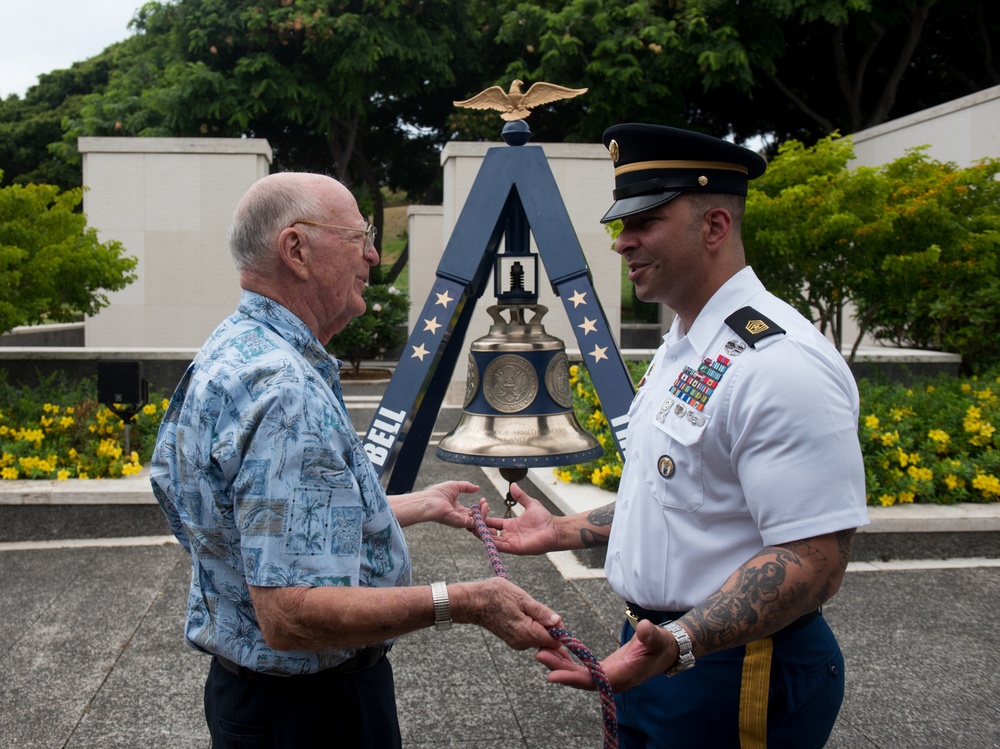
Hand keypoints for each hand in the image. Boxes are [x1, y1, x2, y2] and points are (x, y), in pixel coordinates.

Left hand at [392, 481, 479, 527]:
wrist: (430, 500)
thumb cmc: (438, 493)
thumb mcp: (455, 486)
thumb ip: (467, 486)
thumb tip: (477, 487)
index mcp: (458, 509)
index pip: (472, 512)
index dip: (480, 507)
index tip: (483, 499)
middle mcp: (460, 517)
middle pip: (476, 518)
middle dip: (484, 512)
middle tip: (486, 504)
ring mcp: (461, 521)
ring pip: (478, 521)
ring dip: (484, 513)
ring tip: (486, 504)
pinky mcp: (461, 523)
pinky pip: (476, 522)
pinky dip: (482, 515)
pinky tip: (483, 506)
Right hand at [454, 577, 562, 650]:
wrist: (472, 602)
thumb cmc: (495, 596)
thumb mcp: (521, 598)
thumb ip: (541, 612)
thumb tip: (558, 622)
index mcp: (527, 634)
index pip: (555, 641)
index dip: (559, 629)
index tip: (552, 615)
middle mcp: (523, 643)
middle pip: (548, 640)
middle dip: (549, 626)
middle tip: (537, 608)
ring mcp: (517, 643)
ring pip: (539, 637)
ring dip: (539, 624)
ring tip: (526, 608)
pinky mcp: (513, 640)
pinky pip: (530, 635)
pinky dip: (531, 625)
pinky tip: (521, 613)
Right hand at [476, 483, 558, 554]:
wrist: (554, 529)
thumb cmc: (545, 518)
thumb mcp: (530, 503)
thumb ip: (520, 496)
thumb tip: (513, 484)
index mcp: (510, 525)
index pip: (492, 523)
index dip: (483, 518)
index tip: (477, 510)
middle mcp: (508, 534)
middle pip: (488, 532)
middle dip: (478, 527)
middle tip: (470, 519)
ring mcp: (510, 542)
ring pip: (491, 540)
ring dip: (482, 534)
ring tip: (472, 527)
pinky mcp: (514, 548)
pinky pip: (499, 547)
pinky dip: (490, 542)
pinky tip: (483, 536)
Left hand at [535, 619, 678, 691]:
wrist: (666, 651)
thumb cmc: (662, 645)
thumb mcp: (658, 638)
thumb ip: (651, 635)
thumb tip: (645, 628)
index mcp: (623, 676)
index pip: (592, 680)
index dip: (572, 678)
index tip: (551, 675)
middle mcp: (613, 680)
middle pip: (580, 678)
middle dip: (559, 668)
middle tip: (539, 655)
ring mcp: (608, 676)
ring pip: (579, 674)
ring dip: (560, 664)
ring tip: (541, 652)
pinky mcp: (606, 669)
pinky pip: (584, 668)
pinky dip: (570, 660)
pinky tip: (558, 650)